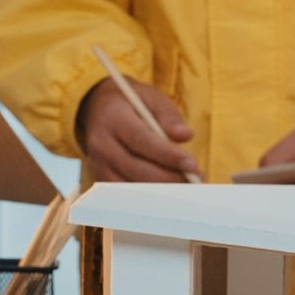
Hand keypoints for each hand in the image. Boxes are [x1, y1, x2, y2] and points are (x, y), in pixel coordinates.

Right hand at [76, 77, 200, 181]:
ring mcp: (98, 164)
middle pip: (136, 168)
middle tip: (196, 179)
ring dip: (161, 190)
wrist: (97, 109)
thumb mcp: (152, 98)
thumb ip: (169, 116)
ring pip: (131, 185)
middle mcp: (101, 144)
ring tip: (187, 186)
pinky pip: (126, 193)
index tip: (192, 164)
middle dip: (169, 177)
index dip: (167, 155)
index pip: (141, 140)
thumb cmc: (132, 103)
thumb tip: (186, 136)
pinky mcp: (102, 177)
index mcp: (113, 118)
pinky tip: (168, 191)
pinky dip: (149, 196)